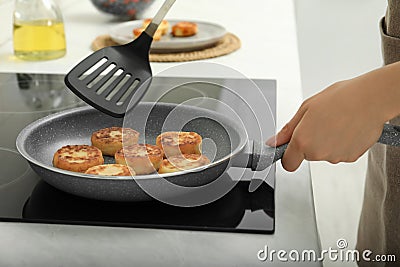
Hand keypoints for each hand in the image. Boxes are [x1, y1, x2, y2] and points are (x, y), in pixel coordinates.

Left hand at [266, 63, 399, 171]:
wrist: (371, 99)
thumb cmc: (340, 98)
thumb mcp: (306, 108)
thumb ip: (288, 130)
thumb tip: (273, 142)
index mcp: (302, 141)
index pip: (288, 163)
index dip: (288, 156)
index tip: (290, 148)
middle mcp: (318, 153)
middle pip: (307, 155)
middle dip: (310, 142)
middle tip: (319, 123)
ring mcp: (335, 157)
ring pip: (324, 154)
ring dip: (326, 142)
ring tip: (336, 123)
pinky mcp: (351, 157)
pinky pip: (340, 153)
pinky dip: (341, 144)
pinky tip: (346, 129)